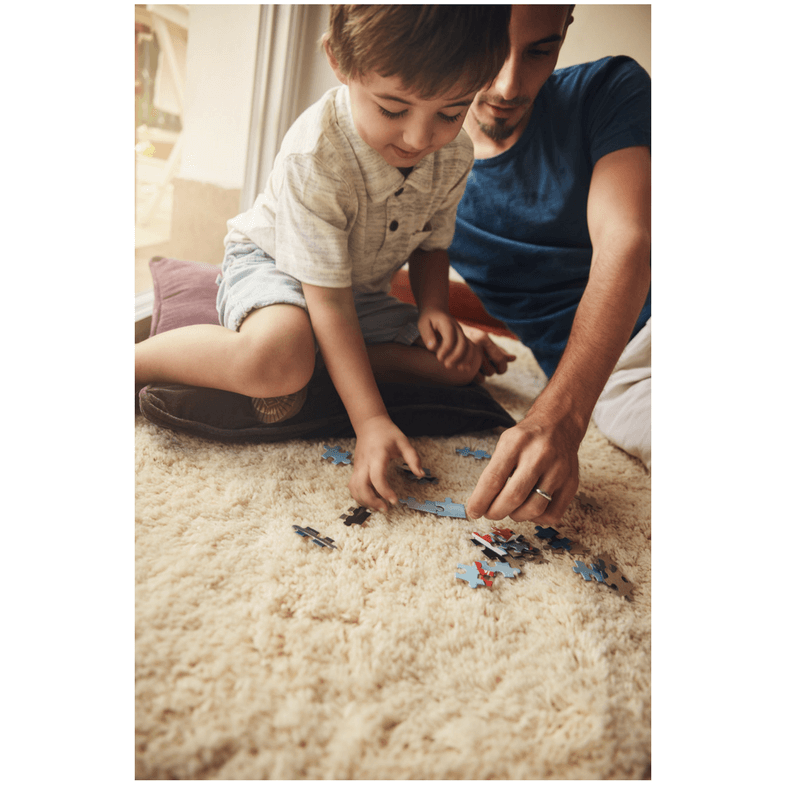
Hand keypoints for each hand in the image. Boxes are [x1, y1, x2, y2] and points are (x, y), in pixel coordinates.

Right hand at [349, 416, 424, 512]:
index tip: (394, 500)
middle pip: (361, 487)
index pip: (377, 477)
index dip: (384, 491)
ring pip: (354, 488)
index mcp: (377, 456)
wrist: (369, 424)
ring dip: (364, 501)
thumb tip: (421, 474)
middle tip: (385, 508)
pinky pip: (353, 486)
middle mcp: (365, 463)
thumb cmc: (387, 433)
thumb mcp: (404, 442)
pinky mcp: (356, 469)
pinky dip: (359, 496)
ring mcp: (358, 466)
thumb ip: (413, 458)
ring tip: (379, 506)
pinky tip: (371, 499)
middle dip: (371, 501)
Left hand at [417, 309, 479, 375]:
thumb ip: (427, 335)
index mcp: (447, 323)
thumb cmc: (428, 319)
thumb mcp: (422, 324)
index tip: (439, 358)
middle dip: (456, 356)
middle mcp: (457, 328)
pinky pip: (470, 348)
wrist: (437, 310)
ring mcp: (462, 333)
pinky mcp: (463, 338)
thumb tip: (432, 347)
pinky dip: (468, 359)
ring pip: (469, 346)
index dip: (446, 349)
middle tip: (447, 365)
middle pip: (462, 343)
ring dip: (464, 359)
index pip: (450, 337)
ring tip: (457, 368)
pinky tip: (464, 368)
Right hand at [459, 323, 516, 380]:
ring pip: (485, 376)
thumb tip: (514, 358)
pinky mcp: (460, 367)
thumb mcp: (482, 341)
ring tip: (473, 367)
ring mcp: (466, 357)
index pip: (500, 359)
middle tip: (480, 364)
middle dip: (489, 371)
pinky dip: (474, 378)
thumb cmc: (465, 339)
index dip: (502, 367)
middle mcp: (475, 347)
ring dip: (481, 375)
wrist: (442, 338)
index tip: (500, 370)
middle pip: (492, 371)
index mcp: (483, 338)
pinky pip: (477, 380)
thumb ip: (498, 350)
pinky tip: (468, 371)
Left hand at [466, 403, 583, 524]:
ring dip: (516, 515)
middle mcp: (540, 455)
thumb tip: (481, 504)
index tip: (473, 511)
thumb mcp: (505, 443)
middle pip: (513, 496)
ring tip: (511, 508)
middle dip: (496, 511)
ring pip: (534, 509)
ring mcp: (559, 470)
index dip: (480, 500)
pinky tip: (530, 507)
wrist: (559, 425)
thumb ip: (494, 471)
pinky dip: (537, 518)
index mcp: (516, 443)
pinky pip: (552, 514)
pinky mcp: (571, 483)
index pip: (493, 478)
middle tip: (490, 513)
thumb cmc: (527, 438)